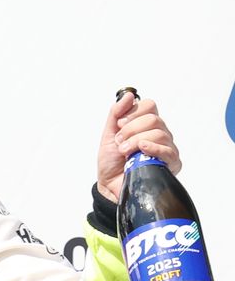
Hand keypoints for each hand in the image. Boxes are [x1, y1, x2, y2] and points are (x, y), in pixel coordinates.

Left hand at [96, 88, 180, 202]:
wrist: (110, 184)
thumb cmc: (112, 161)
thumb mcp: (109, 134)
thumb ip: (116, 113)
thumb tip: (129, 96)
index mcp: (146, 124)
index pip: (150, 106)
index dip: (133, 113)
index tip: (119, 125)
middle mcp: (159, 133)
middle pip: (154, 119)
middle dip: (131, 129)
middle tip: (120, 142)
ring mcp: (167, 147)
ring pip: (160, 133)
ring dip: (136, 140)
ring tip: (124, 151)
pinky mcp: (171, 163)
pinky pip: (168, 150)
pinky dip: (153, 147)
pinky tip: (141, 149)